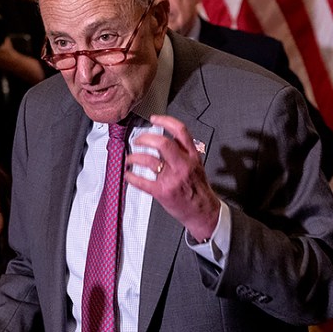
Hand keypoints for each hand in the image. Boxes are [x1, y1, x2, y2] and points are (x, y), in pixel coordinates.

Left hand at [125, 114, 220, 240]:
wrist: (203, 212)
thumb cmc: (198, 190)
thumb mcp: (197, 165)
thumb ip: (184, 152)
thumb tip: (167, 139)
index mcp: (191, 156)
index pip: (180, 131)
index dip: (165, 121)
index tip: (154, 119)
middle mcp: (182, 165)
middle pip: (162, 143)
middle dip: (145, 138)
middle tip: (138, 140)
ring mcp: (172, 178)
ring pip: (149, 160)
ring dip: (134, 157)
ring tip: (130, 158)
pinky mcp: (163, 192)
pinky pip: (142, 182)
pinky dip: (131, 177)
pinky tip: (128, 175)